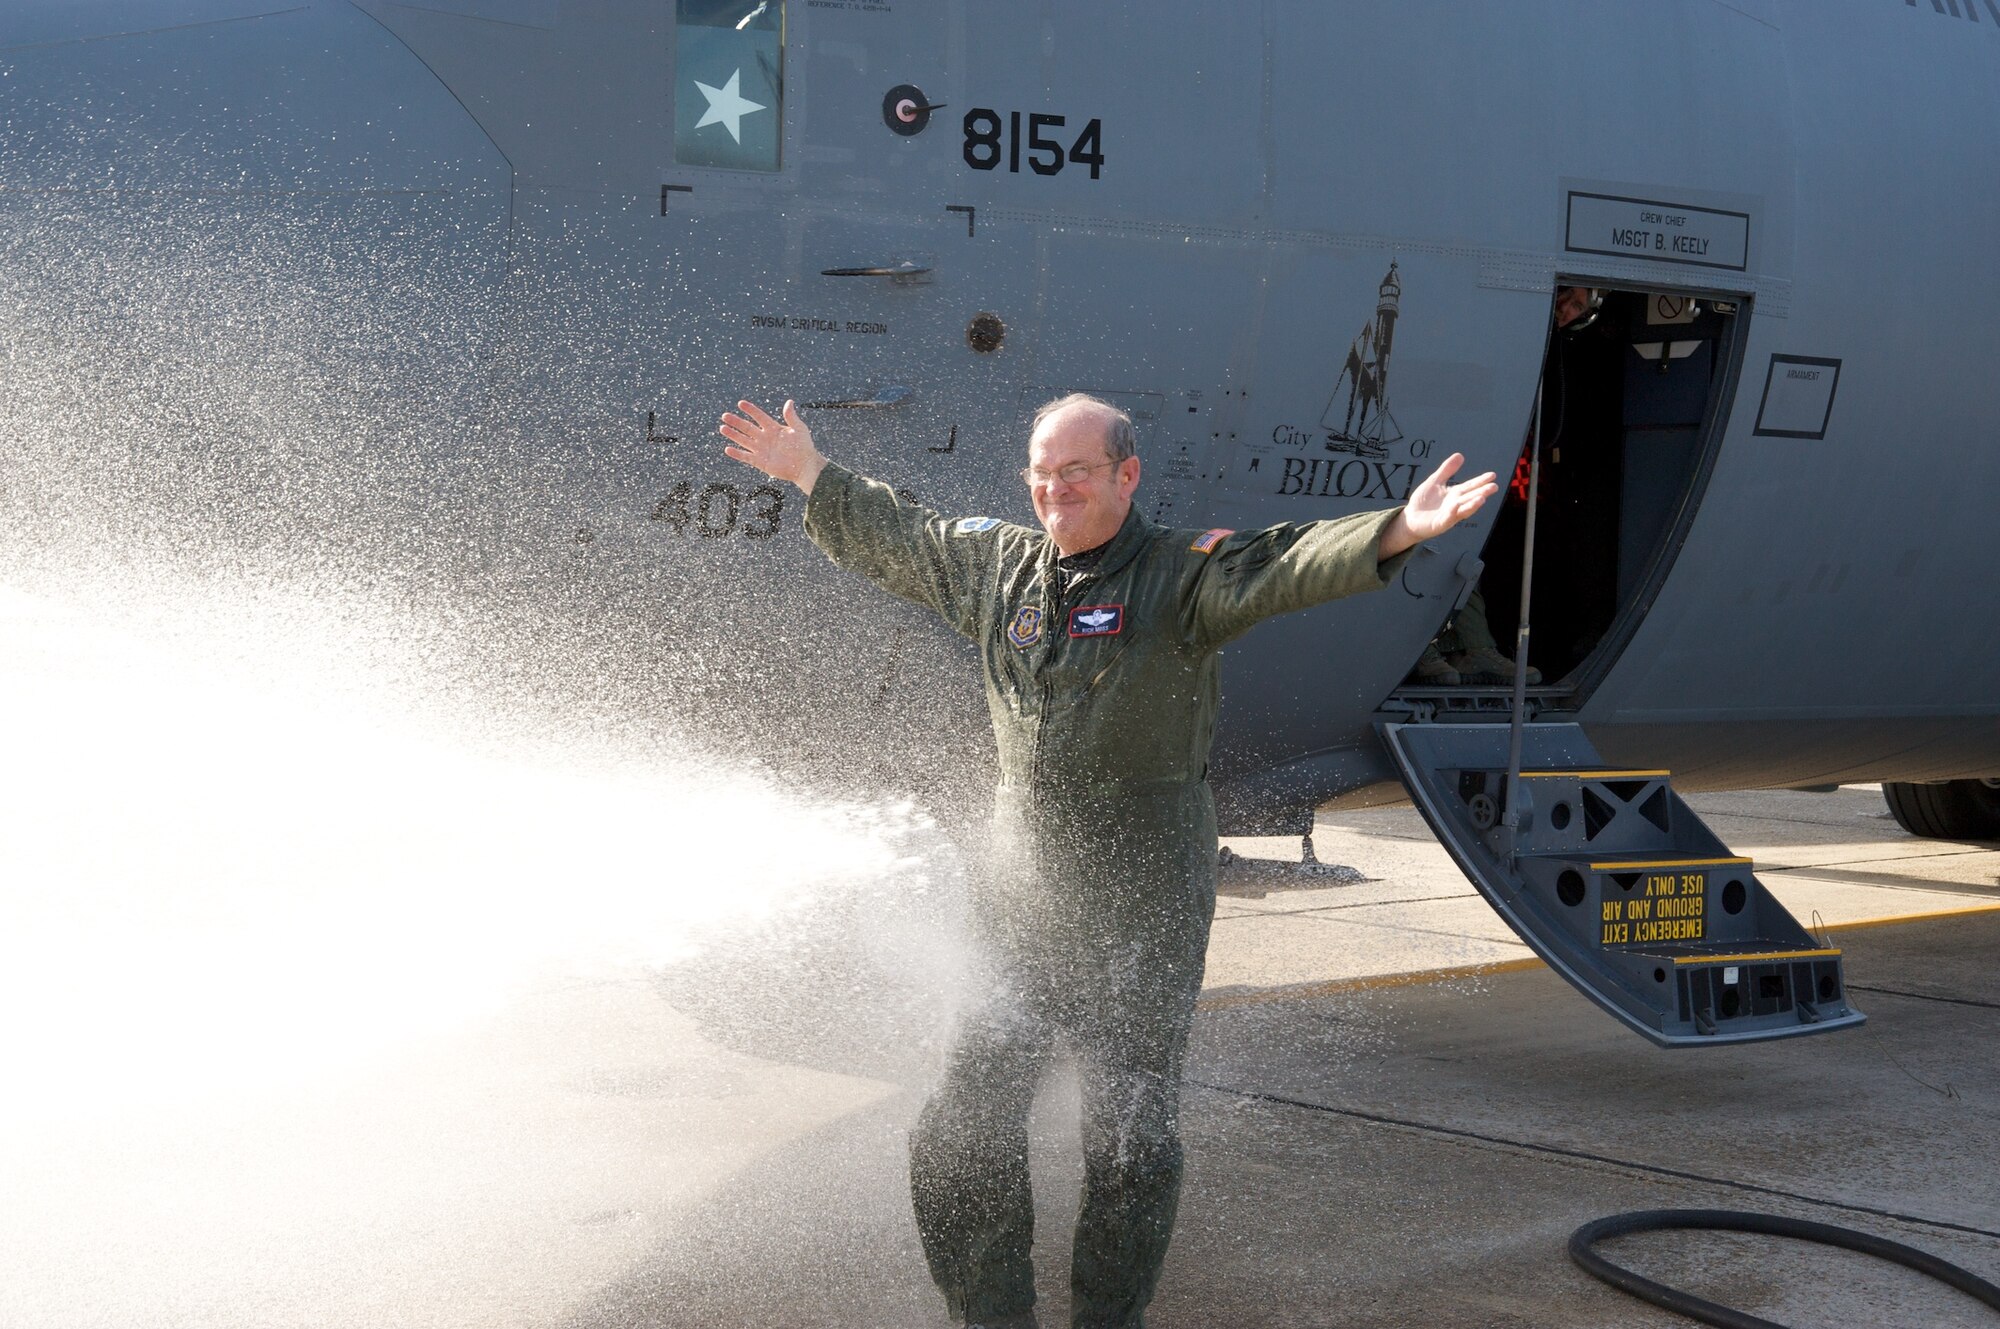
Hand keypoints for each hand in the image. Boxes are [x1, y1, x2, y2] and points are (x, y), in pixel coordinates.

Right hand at [719, 399, 828, 493]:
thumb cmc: (804, 447)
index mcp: (774, 428)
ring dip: (733, 435)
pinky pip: (746, 457)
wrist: (805, 467)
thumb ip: (791, 417)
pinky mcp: (760, 462)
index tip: (741, 403)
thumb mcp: (799, 429)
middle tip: (725, 415)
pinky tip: (728, 449)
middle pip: (747, 428)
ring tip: (723, 428)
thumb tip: (789, 402)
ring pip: (744, 440)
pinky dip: (737, 454)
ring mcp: (761, 450)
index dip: (751, 410)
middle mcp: (765, 437)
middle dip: (736, 422)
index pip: (759, 417)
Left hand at [1378, 452, 1497, 558]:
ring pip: (1463, 510)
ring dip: (1472, 505)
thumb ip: (1446, 470)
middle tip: (1494, 486)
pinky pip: (1447, 518)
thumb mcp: (1435, 481)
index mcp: (1454, 494)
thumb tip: (1460, 455)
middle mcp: (1455, 505)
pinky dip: (1452, 512)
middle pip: (1470, 498)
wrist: (1409, 519)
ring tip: (1482, 498)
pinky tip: (1455, 505)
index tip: (1492, 475)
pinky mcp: (1439, 524)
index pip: (1470, 486)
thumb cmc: (1423, 501)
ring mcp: (1449, 515)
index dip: (1480, 481)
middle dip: (1482, 492)